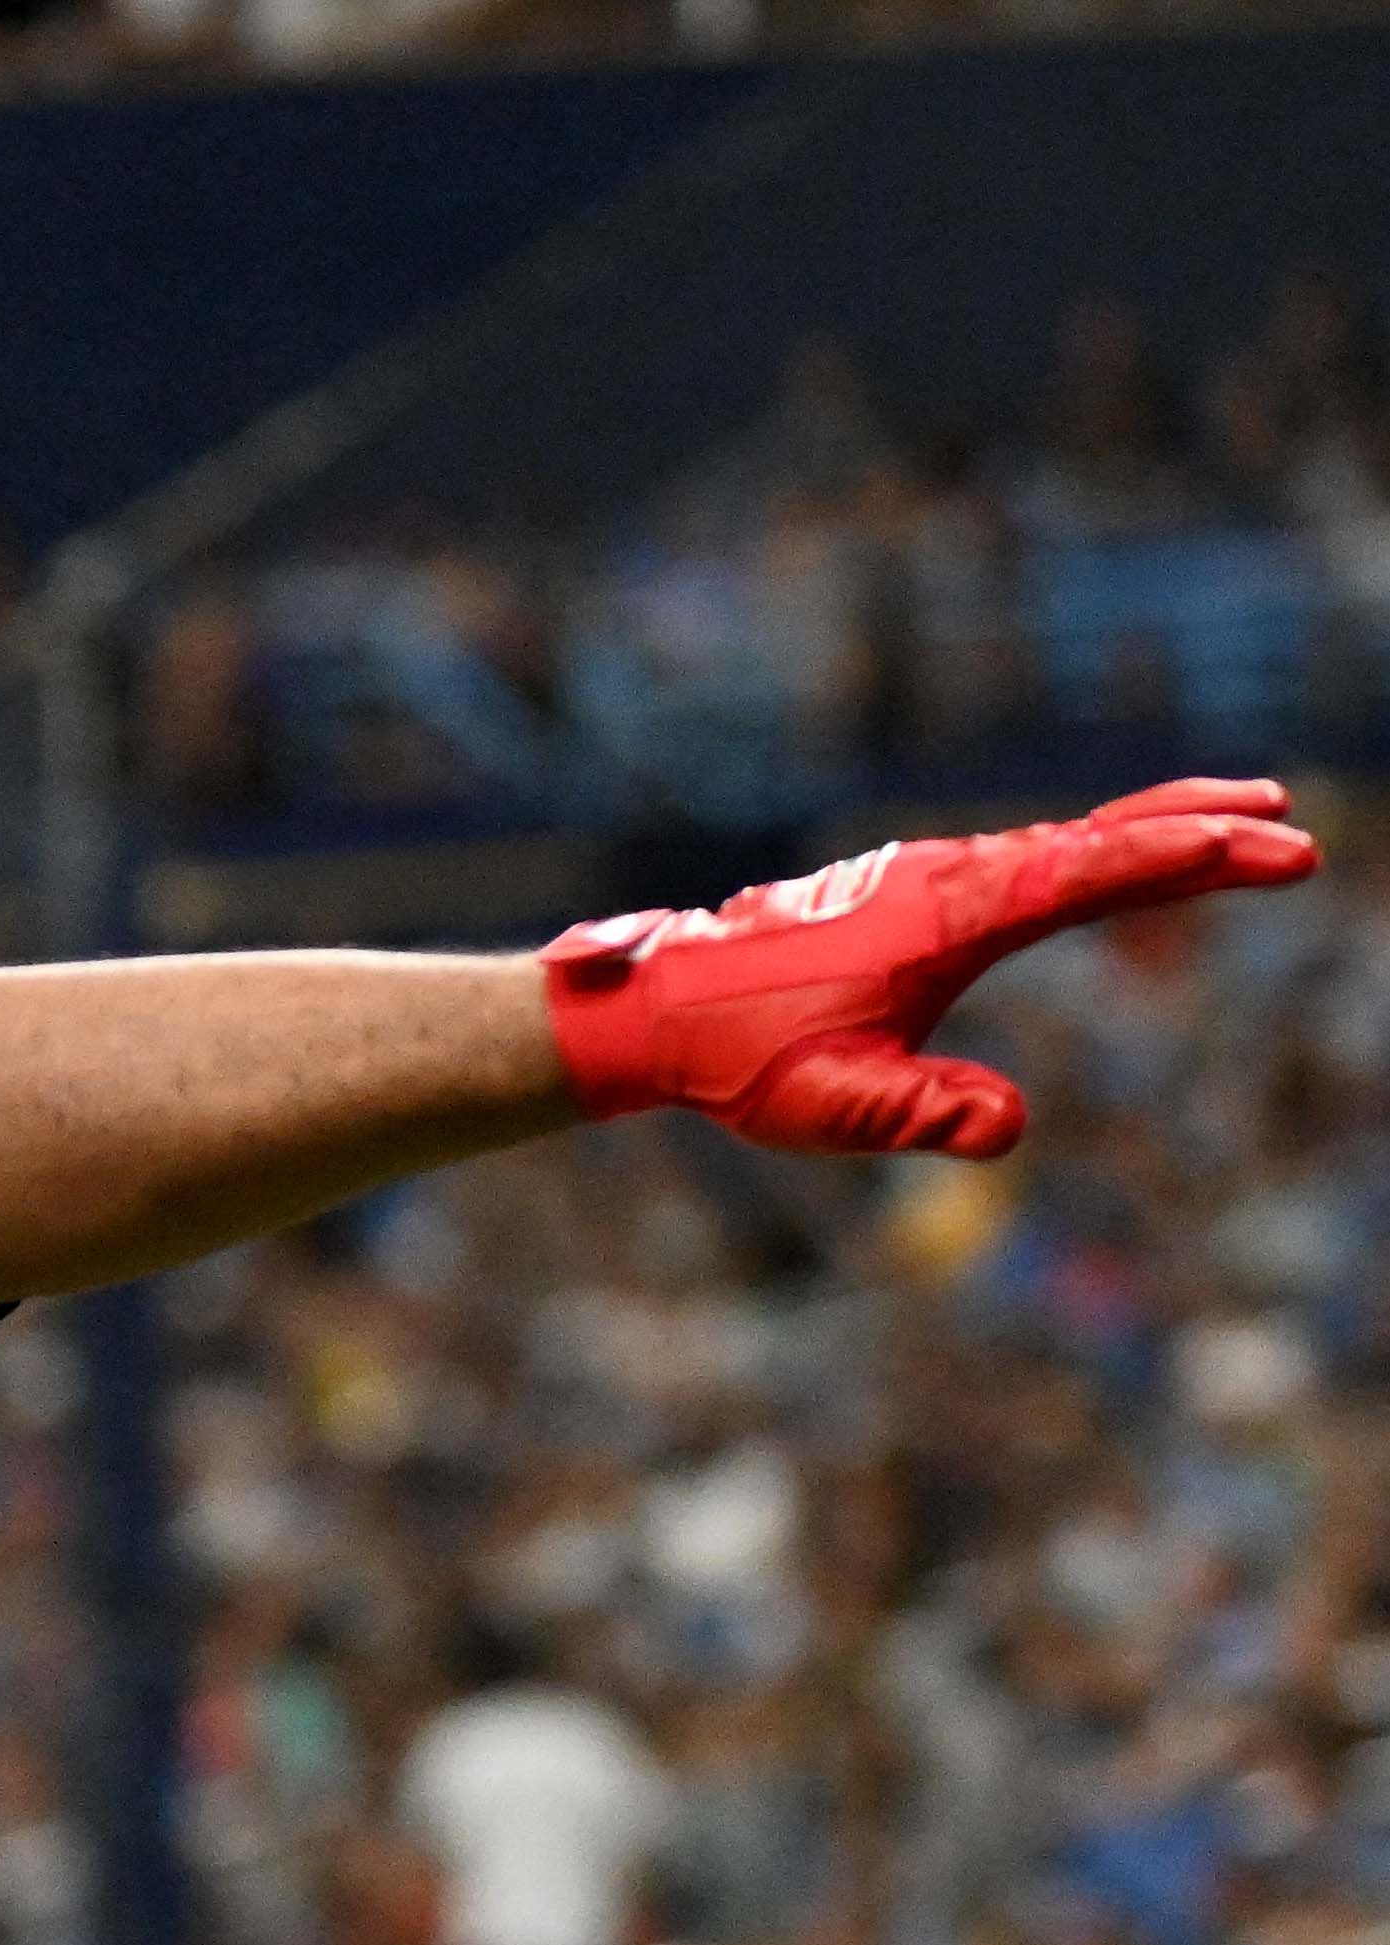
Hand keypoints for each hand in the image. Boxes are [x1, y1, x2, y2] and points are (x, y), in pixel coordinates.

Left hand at [543, 778, 1321, 1155]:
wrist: (656, 1010)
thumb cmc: (741, 1062)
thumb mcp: (831, 1107)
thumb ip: (920, 1114)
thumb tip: (1008, 1129)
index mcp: (947, 918)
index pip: (1091, 873)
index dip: (1188, 858)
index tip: (1274, 846)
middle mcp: (947, 879)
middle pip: (1095, 839)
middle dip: (1195, 826)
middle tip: (1287, 820)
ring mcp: (931, 876)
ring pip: (1064, 841)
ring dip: (1153, 826)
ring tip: (1237, 815)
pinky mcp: (915, 890)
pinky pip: (1029, 859)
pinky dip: (1095, 846)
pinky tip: (1122, 854)